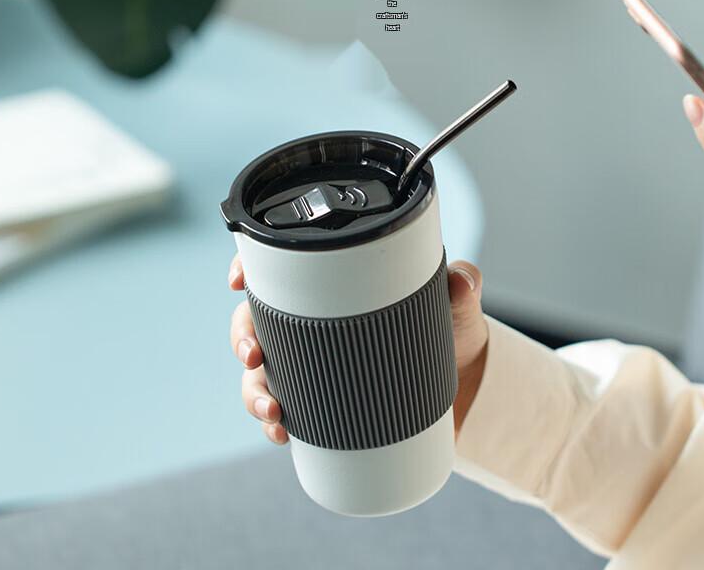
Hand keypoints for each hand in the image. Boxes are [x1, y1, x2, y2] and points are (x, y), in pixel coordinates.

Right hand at [228, 255, 488, 444]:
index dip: (249, 271)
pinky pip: (282, 411)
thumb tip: (461, 281)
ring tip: (273, 410)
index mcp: (335, 289)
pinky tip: (280, 432)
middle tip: (253, 354)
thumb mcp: (455, 303)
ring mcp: (314, 366)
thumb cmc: (451, 329)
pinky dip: (272, 423)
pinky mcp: (323, 404)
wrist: (464, 385)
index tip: (238, 280)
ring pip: (260, 372)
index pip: (280, 272)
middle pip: (256, 321)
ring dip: (252, 391)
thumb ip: (460, 285)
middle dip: (242, 336)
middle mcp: (315, 325)